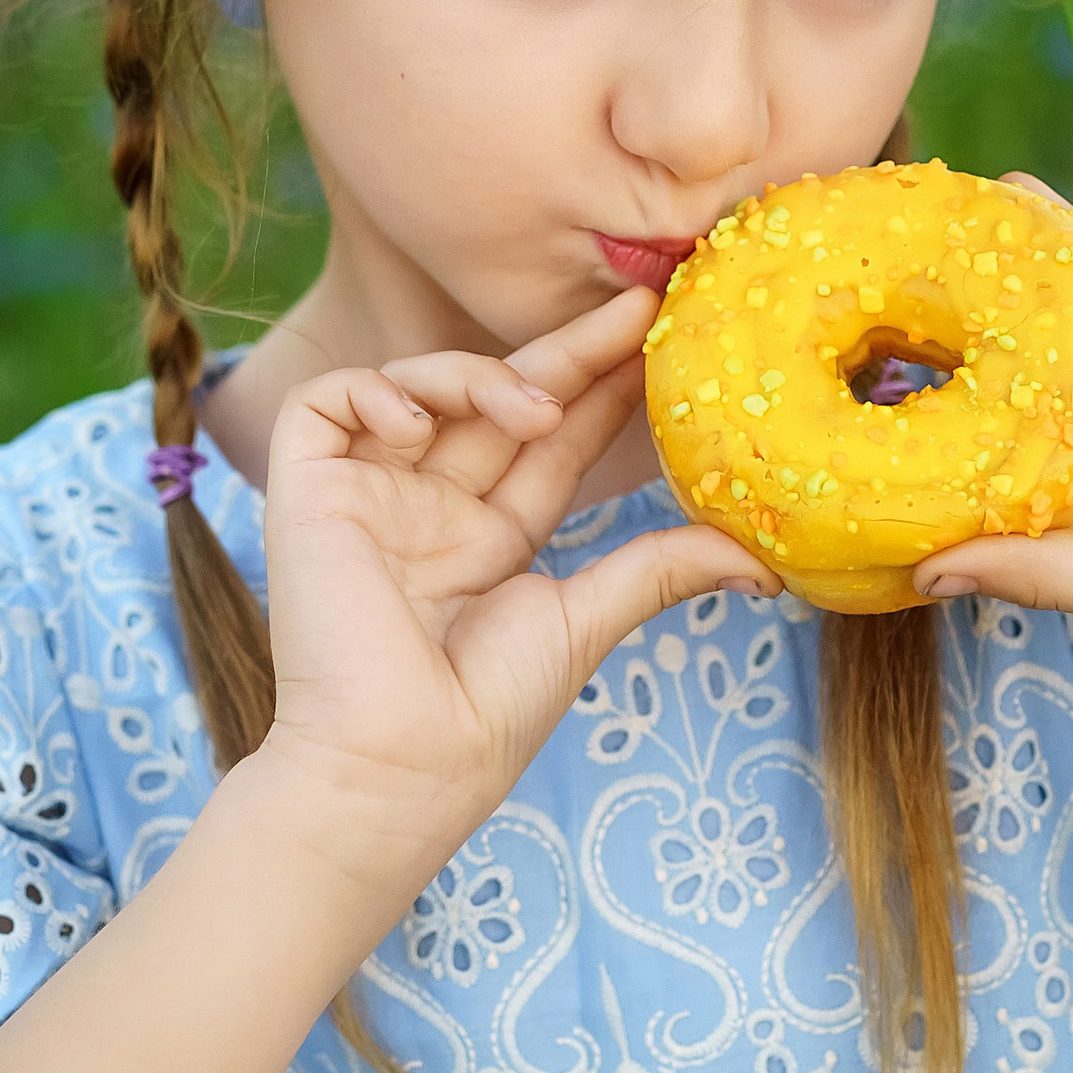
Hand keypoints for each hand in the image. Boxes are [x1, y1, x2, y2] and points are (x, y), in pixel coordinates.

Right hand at [255, 284, 773, 876]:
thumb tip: (766, 565)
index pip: (549, 444)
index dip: (600, 392)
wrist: (400, 763)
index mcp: (486, 542)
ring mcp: (366, 498)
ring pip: (417, 386)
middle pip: (496, 402)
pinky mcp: (306, 494)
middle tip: (637, 310)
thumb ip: (661, 568)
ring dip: (481, 377)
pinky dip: (376, 393)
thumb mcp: (586, 620)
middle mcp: (426, 511)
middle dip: (566, 352)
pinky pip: (325, 406)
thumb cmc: (486, 711)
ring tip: (535, 410)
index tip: (660, 343)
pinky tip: (425, 427)